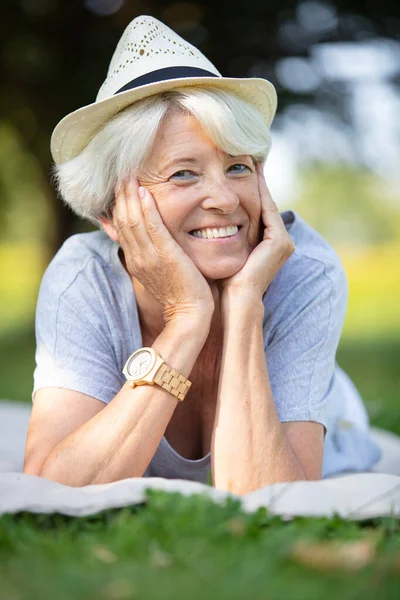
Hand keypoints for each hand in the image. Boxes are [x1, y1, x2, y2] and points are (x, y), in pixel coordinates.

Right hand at [113, 178, 214, 323]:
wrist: (190, 314)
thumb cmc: (183, 294)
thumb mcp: (164, 271)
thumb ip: (157, 254)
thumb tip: (159, 241)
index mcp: (136, 260)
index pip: (122, 227)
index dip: (120, 205)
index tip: (122, 186)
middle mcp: (138, 257)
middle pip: (122, 220)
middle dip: (121, 195)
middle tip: (121, 172)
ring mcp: (148, 257)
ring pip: (132, 220)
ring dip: (130, 195)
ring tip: (129, 175)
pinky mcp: (164, 255)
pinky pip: (151, 227)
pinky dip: (146, 208)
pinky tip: (145, 192)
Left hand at [220, 164, 294, 299]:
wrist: (235, 303)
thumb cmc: (223, 283)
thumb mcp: (220, 255)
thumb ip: (216, 237)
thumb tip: (195, 221)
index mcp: (266, 246)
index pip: (254, 211)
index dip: (244, 191)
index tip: (230, 169)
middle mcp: (279, 242)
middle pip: (262, 205)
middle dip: (253, 182)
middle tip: (242, 155)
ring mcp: (282, 242)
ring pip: (266, 203)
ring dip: (257, 182)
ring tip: (247, 158)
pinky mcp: (280, 242)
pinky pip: (267, 209)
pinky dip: (259, 191)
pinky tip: (250, 172)